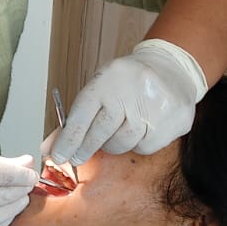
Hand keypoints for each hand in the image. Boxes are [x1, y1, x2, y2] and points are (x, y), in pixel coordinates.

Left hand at [52, 39, 208, 166]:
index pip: (82, 115)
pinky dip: (138, 144)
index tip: (58, 156)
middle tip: (76, 158)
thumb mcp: (100, 88)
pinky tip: (141, 128)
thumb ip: (77, 118)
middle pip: (101, 132)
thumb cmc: (127, 81)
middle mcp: (132, 91)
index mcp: (109, 79)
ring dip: (114, 144)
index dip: (68, 139)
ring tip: (117, 130)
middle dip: (85, 148)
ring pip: (123, 143)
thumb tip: (51, 148)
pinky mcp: (174, 120)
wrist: (171, 67)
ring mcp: (156, 106)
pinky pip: (146, 147)